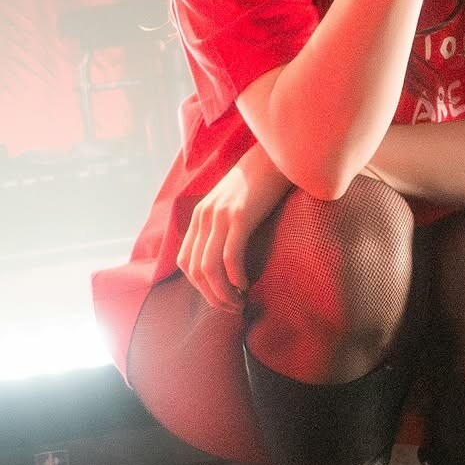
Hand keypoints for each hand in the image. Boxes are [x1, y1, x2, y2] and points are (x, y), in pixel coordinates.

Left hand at [178, 150, 291, 311]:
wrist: (278, 155)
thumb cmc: (263, 183)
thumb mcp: (234, 204)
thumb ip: (225, 225)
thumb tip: (229, 258)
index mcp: (200, 216)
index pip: (187, 263)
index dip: (200, 288)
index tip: (222, 298)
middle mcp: (204, 216)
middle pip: (196, 270)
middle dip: (212, 297)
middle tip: (232, 309)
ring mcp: (220, 216)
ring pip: (210, 268)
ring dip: (223, 293)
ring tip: (239, 303)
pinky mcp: (240, 216)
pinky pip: (230, 256)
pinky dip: (235, 277)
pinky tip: (246, 284)